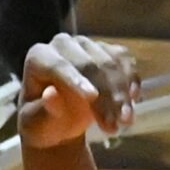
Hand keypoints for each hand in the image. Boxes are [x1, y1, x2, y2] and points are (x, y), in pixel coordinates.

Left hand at [18, 35, 138, 146]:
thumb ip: (43, 112)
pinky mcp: (109, 52)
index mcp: (39, 57)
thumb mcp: (37, 125)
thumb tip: (51, 95)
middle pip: (89, 64)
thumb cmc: (42, 123)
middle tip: (114, 124)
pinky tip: (132, 102)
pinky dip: (131, 83)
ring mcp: (88, 46)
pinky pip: (125, 63)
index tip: (91, 97)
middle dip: (104, 95)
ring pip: (111, 64)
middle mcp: (63, 44)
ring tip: (124, 122)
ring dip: (121, 94)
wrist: (59, 122)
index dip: (75, 80)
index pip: (58, 65)